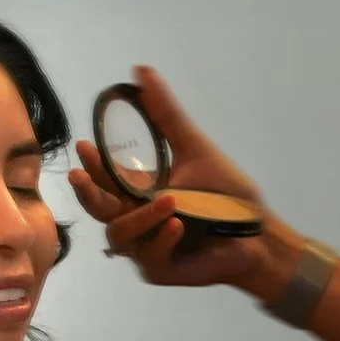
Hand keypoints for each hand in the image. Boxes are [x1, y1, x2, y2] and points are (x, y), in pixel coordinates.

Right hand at [67, 66, 274, 291]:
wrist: (258, 233)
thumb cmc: (227, 196)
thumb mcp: (195, 149)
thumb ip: (166, 114)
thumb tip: (141, 70)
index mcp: (138, 193)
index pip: (104, 179)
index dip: (91, 164)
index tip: (85, 144)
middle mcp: (136, 220)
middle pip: (98, 209)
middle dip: (87, 192)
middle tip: (81, 175)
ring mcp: (145, 247)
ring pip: (120, 234)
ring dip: (140, 217)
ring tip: (169, 201)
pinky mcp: (161, 270)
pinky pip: (148, 257)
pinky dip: (162, 239)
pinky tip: (178, 225)